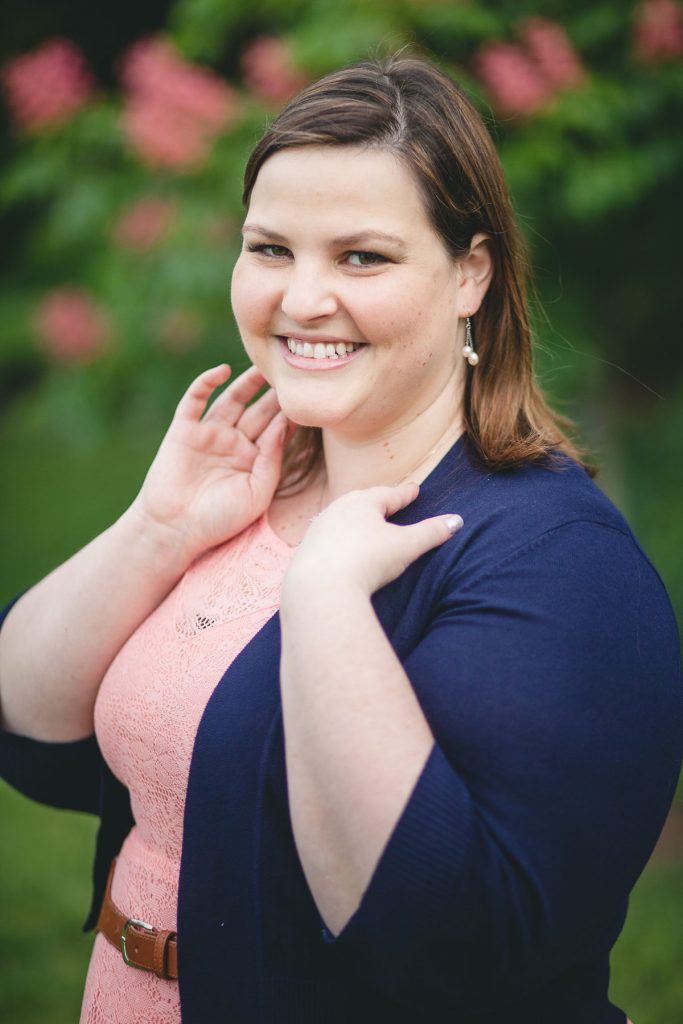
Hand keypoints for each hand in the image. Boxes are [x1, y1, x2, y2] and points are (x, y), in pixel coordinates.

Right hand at [131, 364, 287, 564]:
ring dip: (247, 382)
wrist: (175, 530)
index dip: (292, 414)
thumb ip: (272, 460)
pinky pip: (195, 399)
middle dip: (274, 394)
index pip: (277, 430)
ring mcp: (209, 434)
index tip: (309, 398)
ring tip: (264, 366)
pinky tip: (222, 371)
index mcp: (254, 460)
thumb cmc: (219, 520)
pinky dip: (206, 382)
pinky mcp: (184, 429)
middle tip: (292, 373)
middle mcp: (234, 443)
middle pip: (259, 411)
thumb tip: (285, 425)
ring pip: (232, 399)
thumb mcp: (257, 493)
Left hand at [281, 482, 462, 601]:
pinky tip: (339, 545)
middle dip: (377, 501)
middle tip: (389, 500)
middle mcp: (337, 510)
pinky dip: (337, 538)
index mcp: (363, 503)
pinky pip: (327, 538)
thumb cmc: (367, 561)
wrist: (320, 588)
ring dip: (354, 518)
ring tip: (363, 521)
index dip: (405, 494)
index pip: (390, 494)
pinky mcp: (306, 550)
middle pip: (362, 501)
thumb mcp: (406, 546)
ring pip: (340, 517)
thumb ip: (432, 532)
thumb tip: (457, 521)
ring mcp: (319, 529)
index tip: (414, 490)